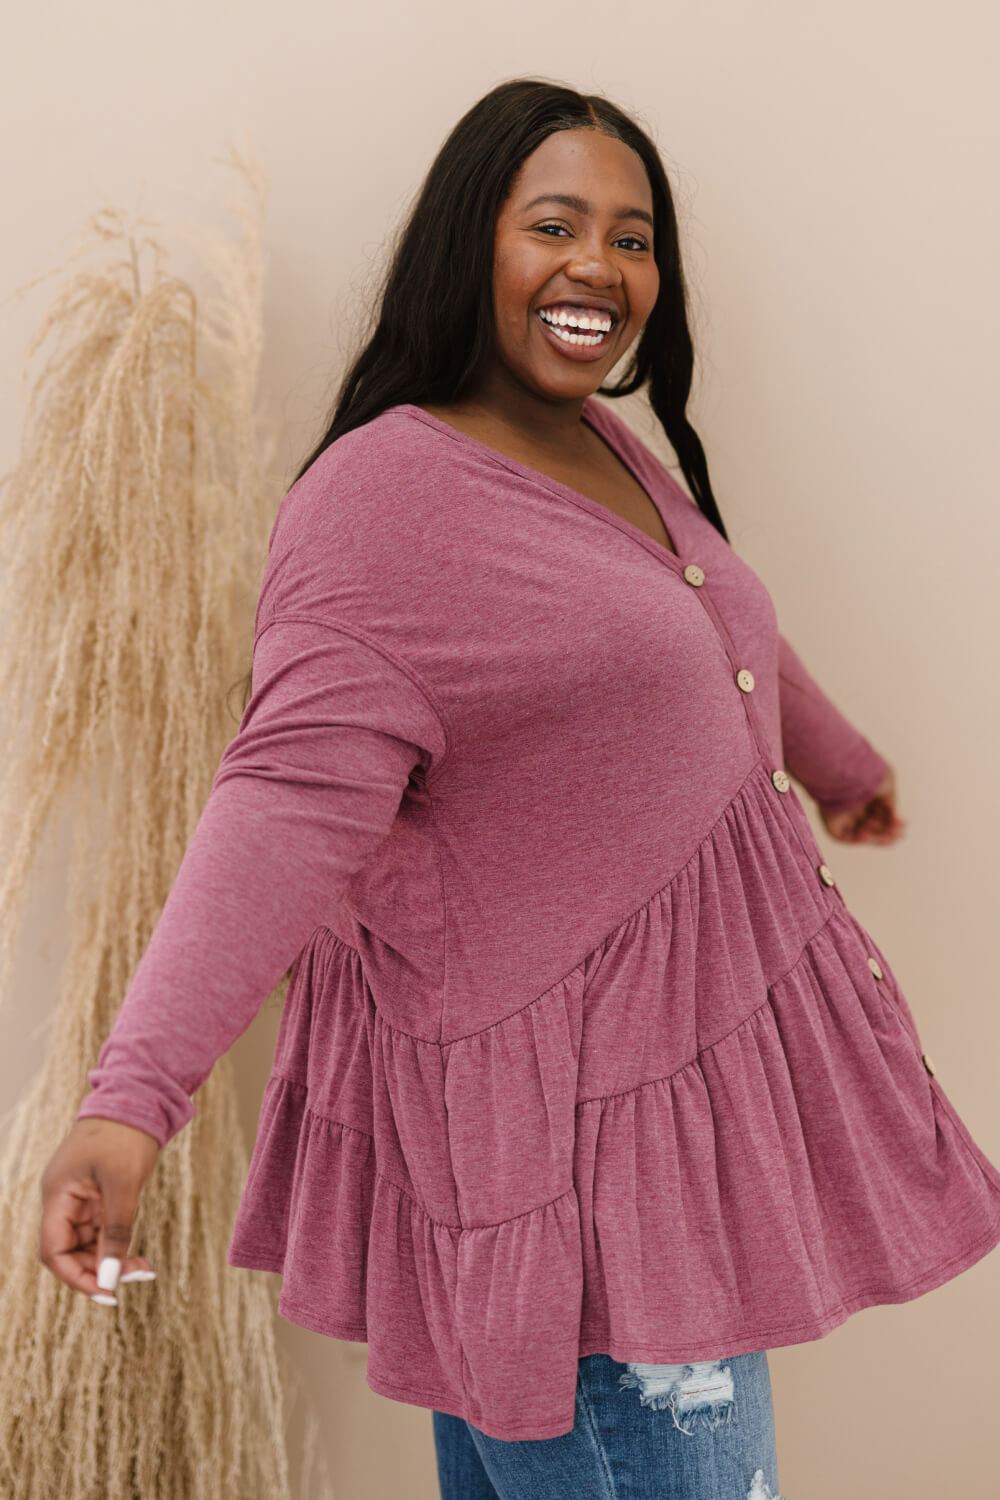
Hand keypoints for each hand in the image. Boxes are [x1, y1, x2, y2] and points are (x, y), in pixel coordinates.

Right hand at [38, 1117, 160, 1304]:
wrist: (137, 1098)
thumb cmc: (125, 1135)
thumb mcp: (124, 1184)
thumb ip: (117, 1230)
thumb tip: (110, 1276)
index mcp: (58, 1195)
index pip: (54, 1251)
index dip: (76, 1277)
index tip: (106, 1292)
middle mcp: (63, 1200)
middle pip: (70, 1252)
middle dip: (98, 1270)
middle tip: (135, 1277)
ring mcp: (80, 1198)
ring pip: (88, 1244)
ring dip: (111, 1260)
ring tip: (143, 1270)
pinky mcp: (97, 1195)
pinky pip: (102, 1230)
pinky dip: (117, 1244)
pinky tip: (138, 1257)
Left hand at [818, 765, 906, 845]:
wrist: (845, 770)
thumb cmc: (866, 773)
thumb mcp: (887, 786)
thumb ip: (892, 805)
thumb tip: (897, 820)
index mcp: (865, 793)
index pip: (880, 812)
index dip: (892, 821)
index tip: (904, 823)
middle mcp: (854, 804)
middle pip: (872, 825)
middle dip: (888, 831)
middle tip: (900, 835)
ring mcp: (843, 814)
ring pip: (861, 832)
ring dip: (877, 838)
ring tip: (889, 837)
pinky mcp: (831, 822)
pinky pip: (844, 836)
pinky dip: (857, 839)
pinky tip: (866, 835)